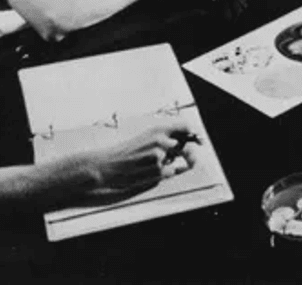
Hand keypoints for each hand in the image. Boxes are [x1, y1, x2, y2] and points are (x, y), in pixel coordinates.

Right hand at [83, 119, 199, 196]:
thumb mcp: (143, 139)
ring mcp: (160, 158)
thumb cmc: (122, 154)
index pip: (185, 127)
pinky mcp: (157, 173)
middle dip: (187, 154)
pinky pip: (168, 174)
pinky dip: (162, 175)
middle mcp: (161, 141)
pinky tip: (146, 173)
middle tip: (185, 158)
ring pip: (174, 163)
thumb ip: (164, 139)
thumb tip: (185, 147)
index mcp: (157, 129)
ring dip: (167, 165)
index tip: (197, 140)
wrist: (104, 168)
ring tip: (146, 165)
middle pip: (186, 147)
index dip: (192, 134)